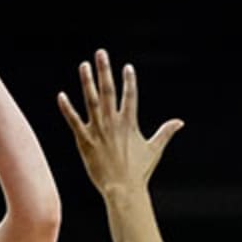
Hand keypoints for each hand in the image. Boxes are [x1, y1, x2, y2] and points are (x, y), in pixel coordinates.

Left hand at [58, 50, 182, 198]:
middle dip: (105, 70)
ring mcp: (98, 130)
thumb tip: (180, 122)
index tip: (127, 67)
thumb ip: (165, 132)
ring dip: (87, 81)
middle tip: (101, 53)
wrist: (122, 189)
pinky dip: (67, 109)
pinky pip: (74, 121)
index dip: (129, 80)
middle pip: (109, 90)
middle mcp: (113, 122)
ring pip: (91, 100)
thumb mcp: (154, 149)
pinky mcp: (84, 141)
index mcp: (130, 122)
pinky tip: (61, 96)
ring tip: (84, 65)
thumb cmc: (139, 171)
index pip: (130, 95)